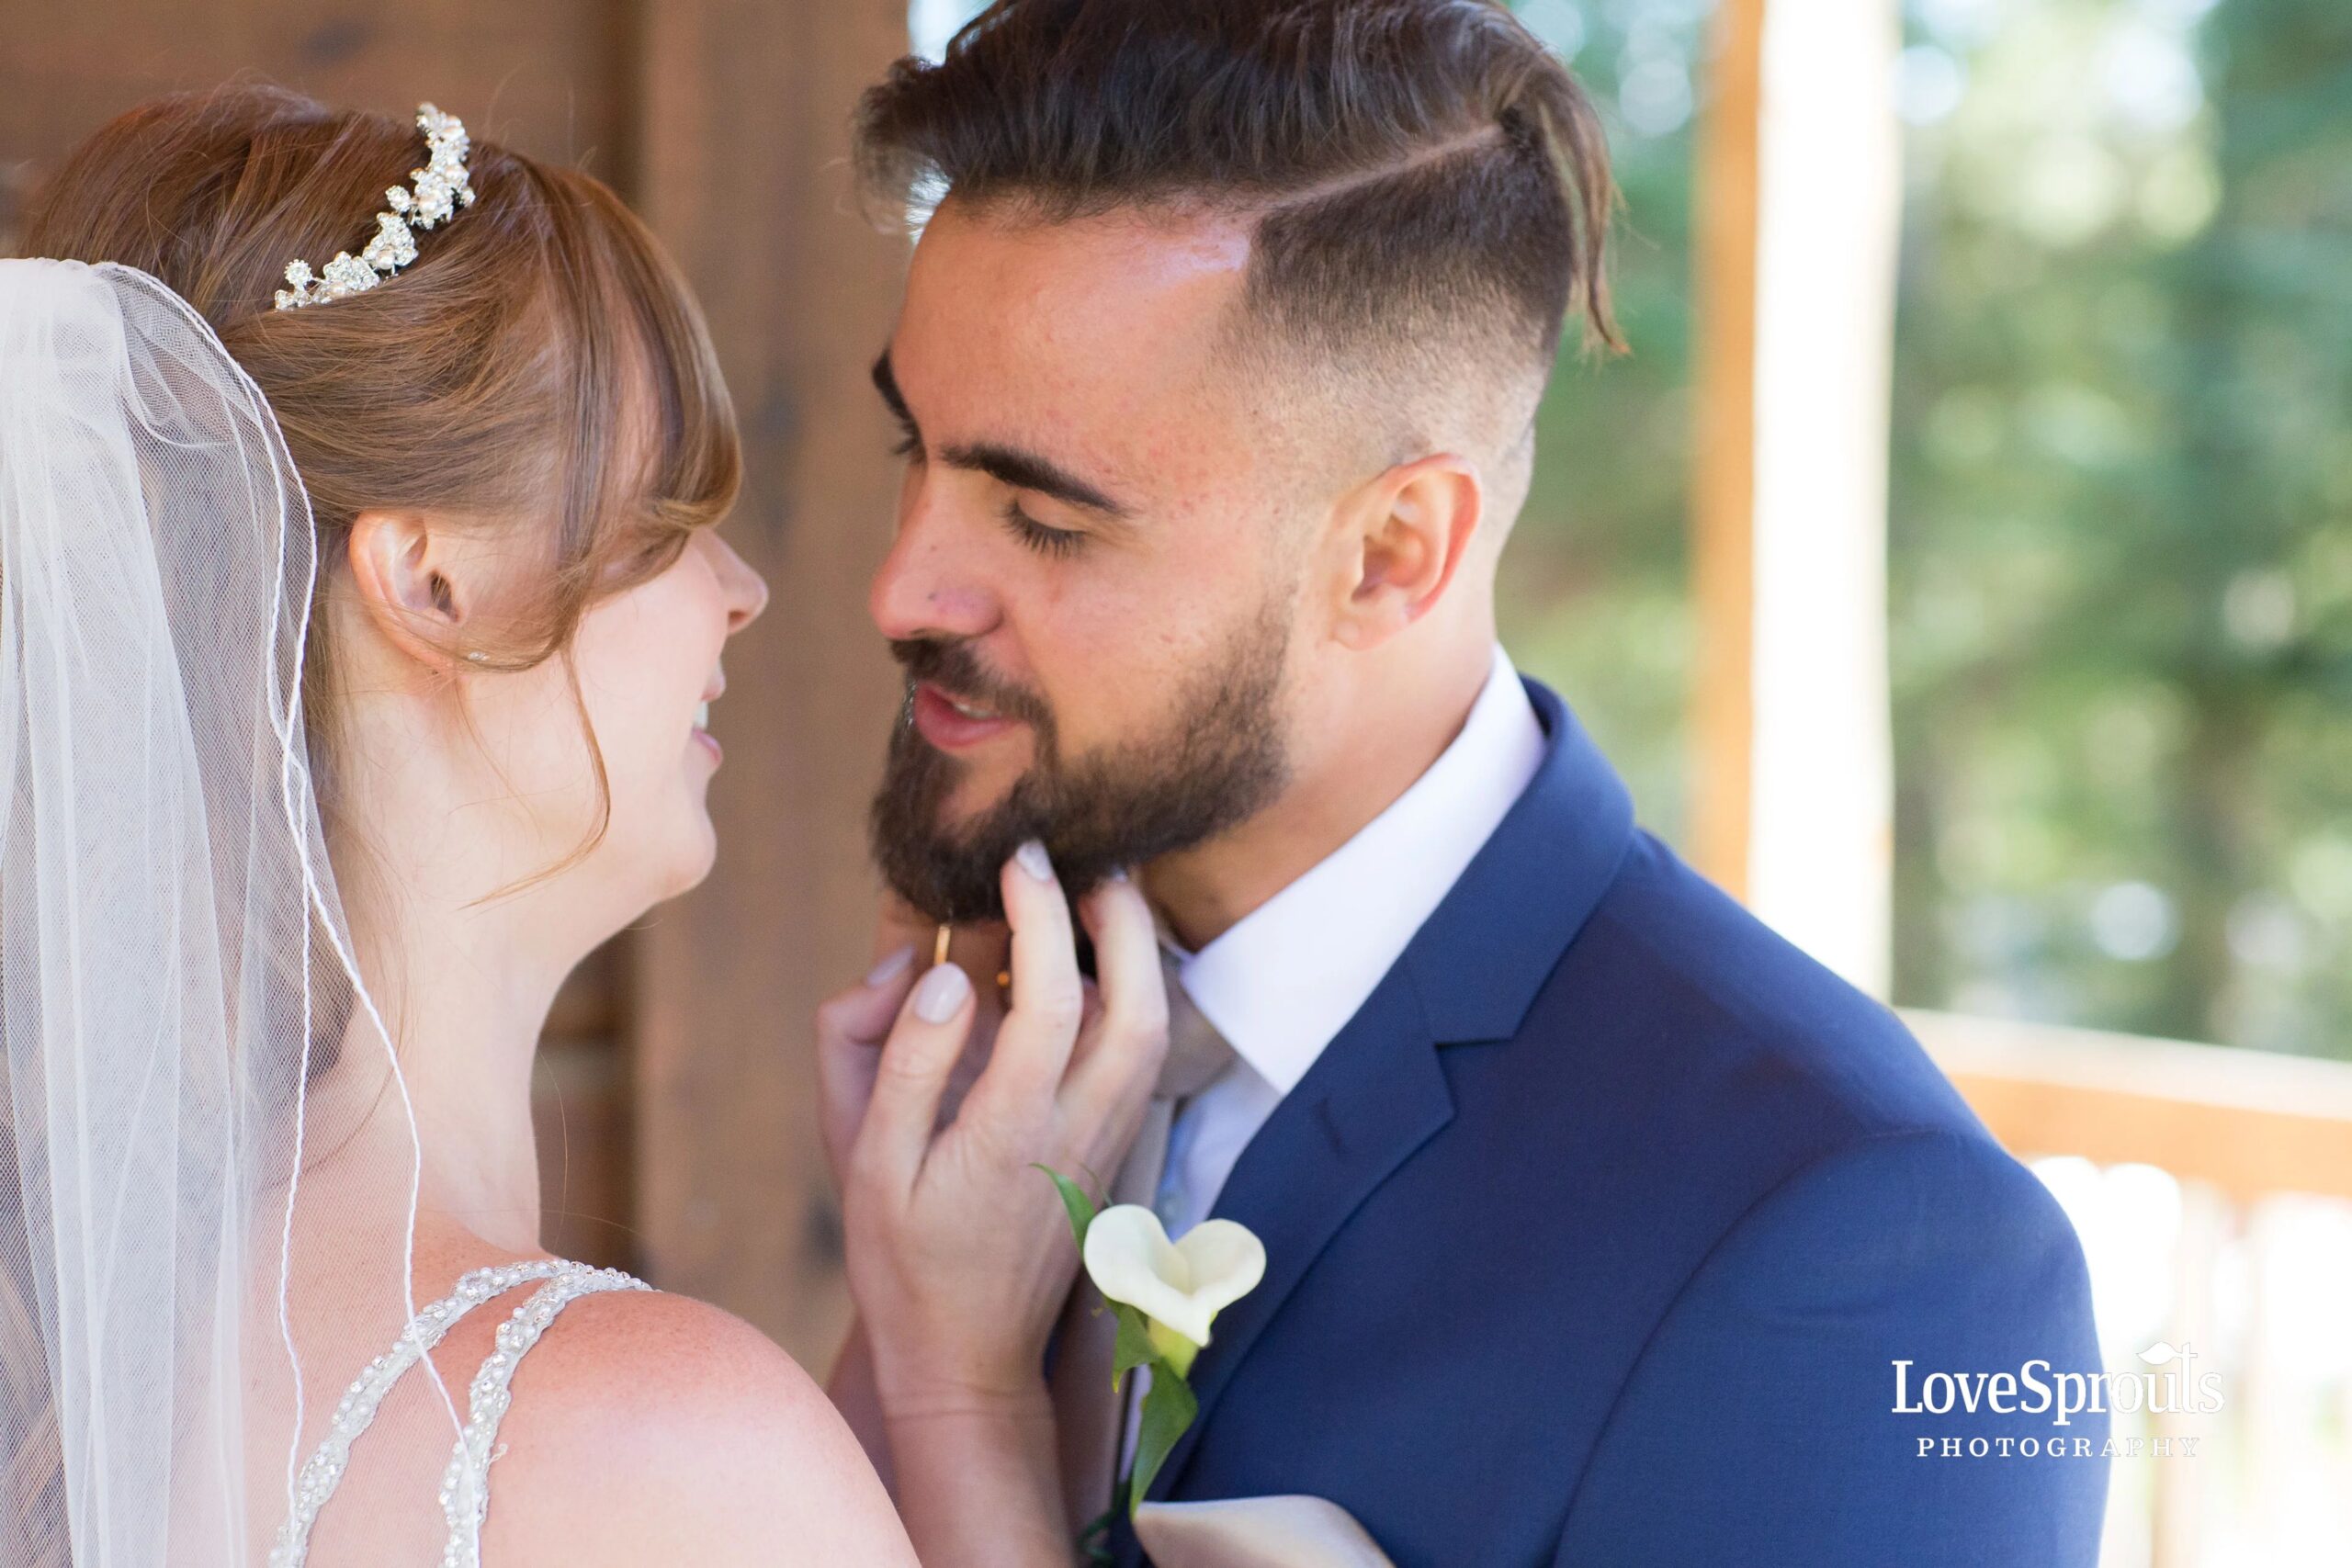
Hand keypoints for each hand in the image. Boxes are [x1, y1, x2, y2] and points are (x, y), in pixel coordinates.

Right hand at [818, 843, 1167, 1421]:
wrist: (965, 1356)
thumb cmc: (900, 1257)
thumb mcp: (865, 1162)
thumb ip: (898, 1059)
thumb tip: (941, 969)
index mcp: (1009, 1133)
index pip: (1047, 1003)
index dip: (1042, 917)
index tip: (1021, 856)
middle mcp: (1076, 1133)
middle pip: (1137, 1008)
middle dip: (1122, 918)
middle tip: (1086, 854)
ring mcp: (1106, 1143)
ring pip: (1152, 1030)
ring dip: (1135, 951)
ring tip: (1095, 889)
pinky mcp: (1113, 1150)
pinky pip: (1139, 1055)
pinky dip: (1128, 991)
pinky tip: (1090, 958)